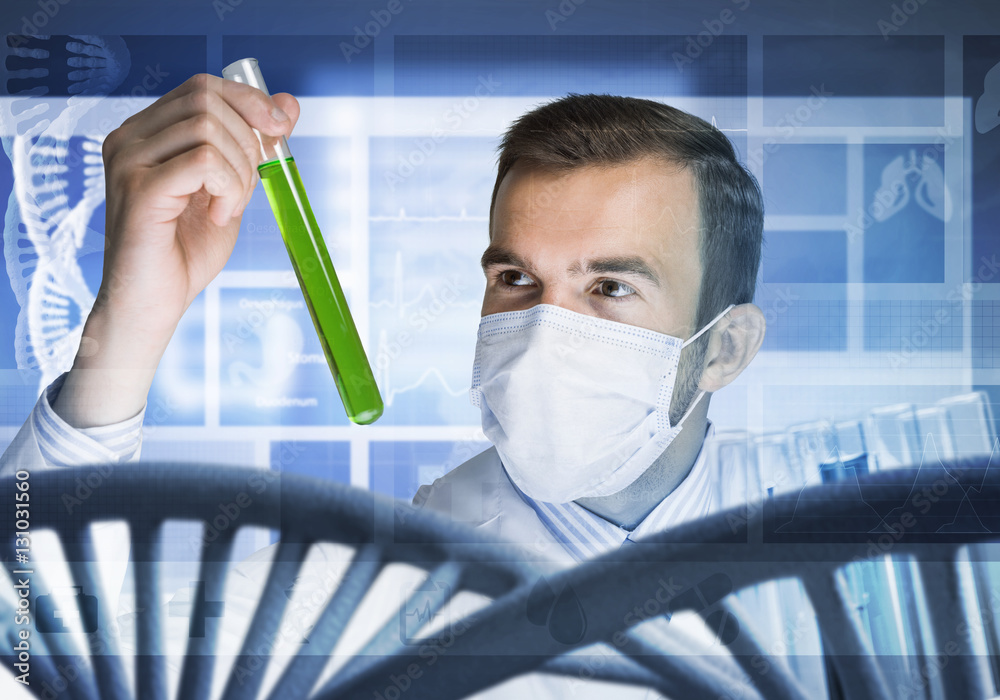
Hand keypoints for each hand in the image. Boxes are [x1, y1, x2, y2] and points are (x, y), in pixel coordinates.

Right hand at [53, 73, 299, 427]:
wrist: (153, 304)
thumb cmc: (185, 252)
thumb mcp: (232, 190)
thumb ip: (254, 146)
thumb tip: (289, 104)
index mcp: (148, 132)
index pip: (204, 87)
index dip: (250, 101)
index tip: (281, 130)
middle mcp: (130, 138)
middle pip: (207, 99)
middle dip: (247, 141)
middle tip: (244, 190)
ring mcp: (128, 159)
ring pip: (208, 128)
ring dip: (238, 172)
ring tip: (226, 208)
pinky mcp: (138, 187)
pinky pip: (202, 161)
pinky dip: (225, 188)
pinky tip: (215, 216)